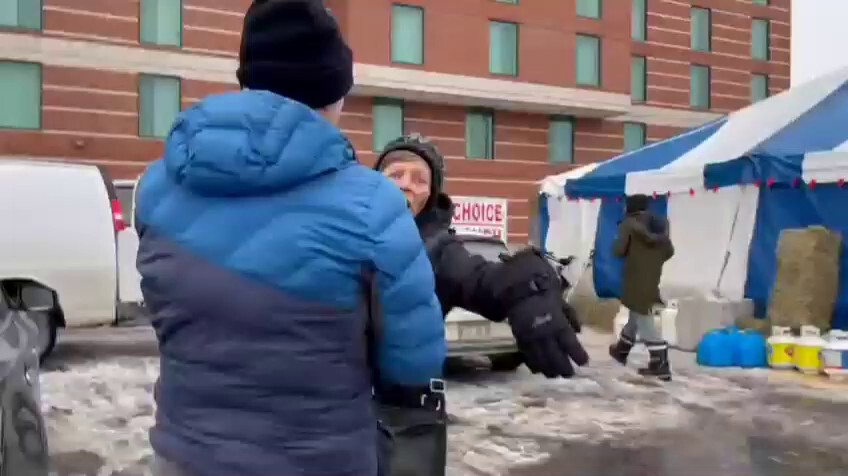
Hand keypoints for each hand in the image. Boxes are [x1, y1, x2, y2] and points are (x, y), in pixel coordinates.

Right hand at [495, 248, 588, 377]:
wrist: (514, 284)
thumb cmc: (540, 286)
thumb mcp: (558, 296)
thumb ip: (569, 314)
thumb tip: (578, 330)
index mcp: (555, 319)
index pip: (568, 340)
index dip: (576, 353)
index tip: (584, 362)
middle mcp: (542, 330)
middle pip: (553, 353)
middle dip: (561, 365)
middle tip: (569, 375)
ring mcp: (529, 334)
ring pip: (539, 356)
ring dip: (547, 367)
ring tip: (553, 375)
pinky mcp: (518, 335)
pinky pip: (526, 352)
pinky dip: (532, 361)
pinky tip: (536, 369)